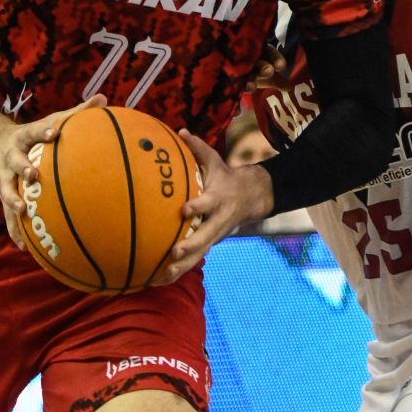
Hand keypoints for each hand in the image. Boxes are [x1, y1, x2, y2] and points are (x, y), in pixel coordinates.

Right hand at [0, 95, 105, 247]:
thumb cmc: (35, 135)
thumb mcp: (51, 119)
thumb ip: (76, 113)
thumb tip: (103, 98)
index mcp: (24, 138)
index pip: (34, 132)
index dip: (42, 132)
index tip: (53, 133)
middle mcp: (11, 158)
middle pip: (15, 162)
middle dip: (23, 168)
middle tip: (32, 175)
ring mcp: (5, 178)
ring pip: (7, 191)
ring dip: (13, 203)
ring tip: (23, 213)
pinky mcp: (4, 196)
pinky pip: (9, 216)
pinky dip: (16, 231)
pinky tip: (25, 248)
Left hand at [155, 132, 269, 281]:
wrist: (252, 197)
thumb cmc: (225, 176)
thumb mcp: (215, 160)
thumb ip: (197, 148)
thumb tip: (181, 131)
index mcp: (217, 199)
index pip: (207, 203)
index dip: (197, 207)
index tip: (184, 210)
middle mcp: (216, 220)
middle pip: (204, 237)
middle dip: (190, 246)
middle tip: (174, 253)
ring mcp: (213, 235)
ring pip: (198, 254)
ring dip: (181, 267)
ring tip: (162, 277)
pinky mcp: (209, 244)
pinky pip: (193, 260)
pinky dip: (178, 271)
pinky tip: (159, 281)